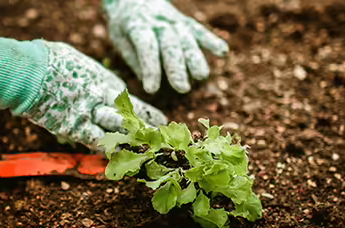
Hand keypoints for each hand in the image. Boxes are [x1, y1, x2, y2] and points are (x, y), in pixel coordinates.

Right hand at [24, 42, 166, 145]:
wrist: (29, 71)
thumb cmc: (48, 60)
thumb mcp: (77, 62)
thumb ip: (89, 75)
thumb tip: (92, 79)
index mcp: (103, 80)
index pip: (130, 101)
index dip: (144, 112)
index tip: (158, 120)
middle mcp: (102, 98)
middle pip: (130, 117)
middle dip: (146, 130)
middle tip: (159, 140)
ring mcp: (89, 114)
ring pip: (118, 132)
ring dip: (132, 143)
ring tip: (146, 152)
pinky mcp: (74, 128)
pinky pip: (97, 142)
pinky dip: (108, 151)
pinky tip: (119, 158)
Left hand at [103, 0, 228, 93]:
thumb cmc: (125, 25)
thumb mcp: (121, 40)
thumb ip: (135, 60)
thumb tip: (150, 84)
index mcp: (137, 26)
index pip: (146, 47)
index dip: (150, 68)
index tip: (151, 89)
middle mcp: (158, 22)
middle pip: (170, 44)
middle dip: (176, 67)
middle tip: (182, 88)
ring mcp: (173, 20)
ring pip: (186, 38)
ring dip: (195, 58)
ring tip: (201, 76)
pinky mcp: (185, 22)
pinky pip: (199, 31)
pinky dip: (211, 40)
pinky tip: (223, 52)